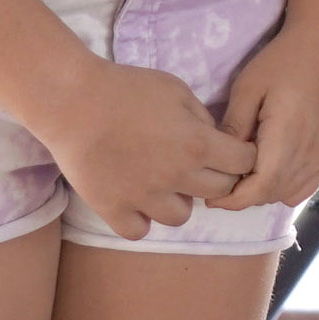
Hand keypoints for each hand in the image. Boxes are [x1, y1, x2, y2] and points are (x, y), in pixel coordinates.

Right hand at [27, 57, 260, 240]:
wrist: (75, 102)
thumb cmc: (128, 88)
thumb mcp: (177, 90)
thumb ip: (202, 117)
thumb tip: (215, 137)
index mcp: (198, 144)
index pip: (244, 163)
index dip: (244, 155)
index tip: (235, 151)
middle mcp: (177, 177)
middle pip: (220, 192)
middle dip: (219, 177)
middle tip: (201, 165)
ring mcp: (144, 198)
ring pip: (180, 217)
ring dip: (179, 201)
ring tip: (164, 183)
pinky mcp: (113, 210)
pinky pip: (138, 231)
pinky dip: (141, 219)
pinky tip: (136, 199)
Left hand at [209, 17, 318, 209]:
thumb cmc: (283, 62)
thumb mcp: (247, 88)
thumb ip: (234, 127)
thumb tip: (218, 160)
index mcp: (287, 135)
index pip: (260, 187)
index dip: (234, 200)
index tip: (211, 197)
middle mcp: (310, 151)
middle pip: (272, 194)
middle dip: (244, 195)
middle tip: (224, 180)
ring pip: (288, 193)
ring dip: (265, 191)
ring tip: (248, 172)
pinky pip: (306, 185)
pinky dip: (286, 186)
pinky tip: (273, 167)